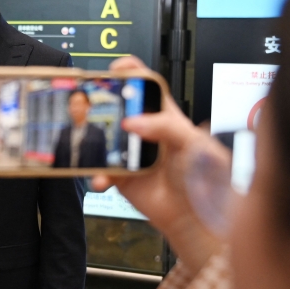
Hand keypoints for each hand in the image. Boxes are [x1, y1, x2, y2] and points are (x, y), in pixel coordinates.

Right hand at [90, 56, 222, 275]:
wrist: (195, 217)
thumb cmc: (203, 178)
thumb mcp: (193, 143)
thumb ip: (167, 127)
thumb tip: (134, 122)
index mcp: (165, 115)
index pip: (146, 85)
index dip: (131, 73)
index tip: (116, 71)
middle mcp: (145, 131)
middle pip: (118, 107)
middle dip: (100, 103)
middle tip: (88, 104)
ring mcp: (131, 153)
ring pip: (103, 137)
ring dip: (91, 138)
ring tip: (86, 141)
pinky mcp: (120, 176)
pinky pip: (100, 170)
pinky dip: (96, 174)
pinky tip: (102, 177)